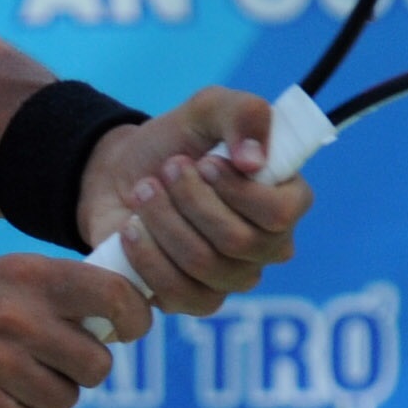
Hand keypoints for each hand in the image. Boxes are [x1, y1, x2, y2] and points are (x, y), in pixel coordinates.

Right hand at [0, 255, 150, 407]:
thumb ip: (52, 289)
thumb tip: (124, 311)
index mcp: (23, 274)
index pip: (112, 295)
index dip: (134, 318)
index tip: (129, 330)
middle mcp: (11, 314)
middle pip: (96, 363)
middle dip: (81, 371)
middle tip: (51, 363)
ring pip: (67, 401)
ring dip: (48, 400)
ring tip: (12, 381)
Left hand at [76, 85, 313, 314]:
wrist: (121, 172)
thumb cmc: (176, 141)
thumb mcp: (209, 108)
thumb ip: (244, 114)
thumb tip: (254, 161)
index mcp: (286, 200)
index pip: (282, 213)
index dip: (238, 190)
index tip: (204, 161)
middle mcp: (268, 246)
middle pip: (237, 240)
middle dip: (190, 199)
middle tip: (167, 169)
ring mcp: (233, 278)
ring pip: (203, 264)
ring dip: (163, 220)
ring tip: (144, 190)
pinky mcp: (194, 300)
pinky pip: (177, 293)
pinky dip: (146, 256)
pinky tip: (131, 228)